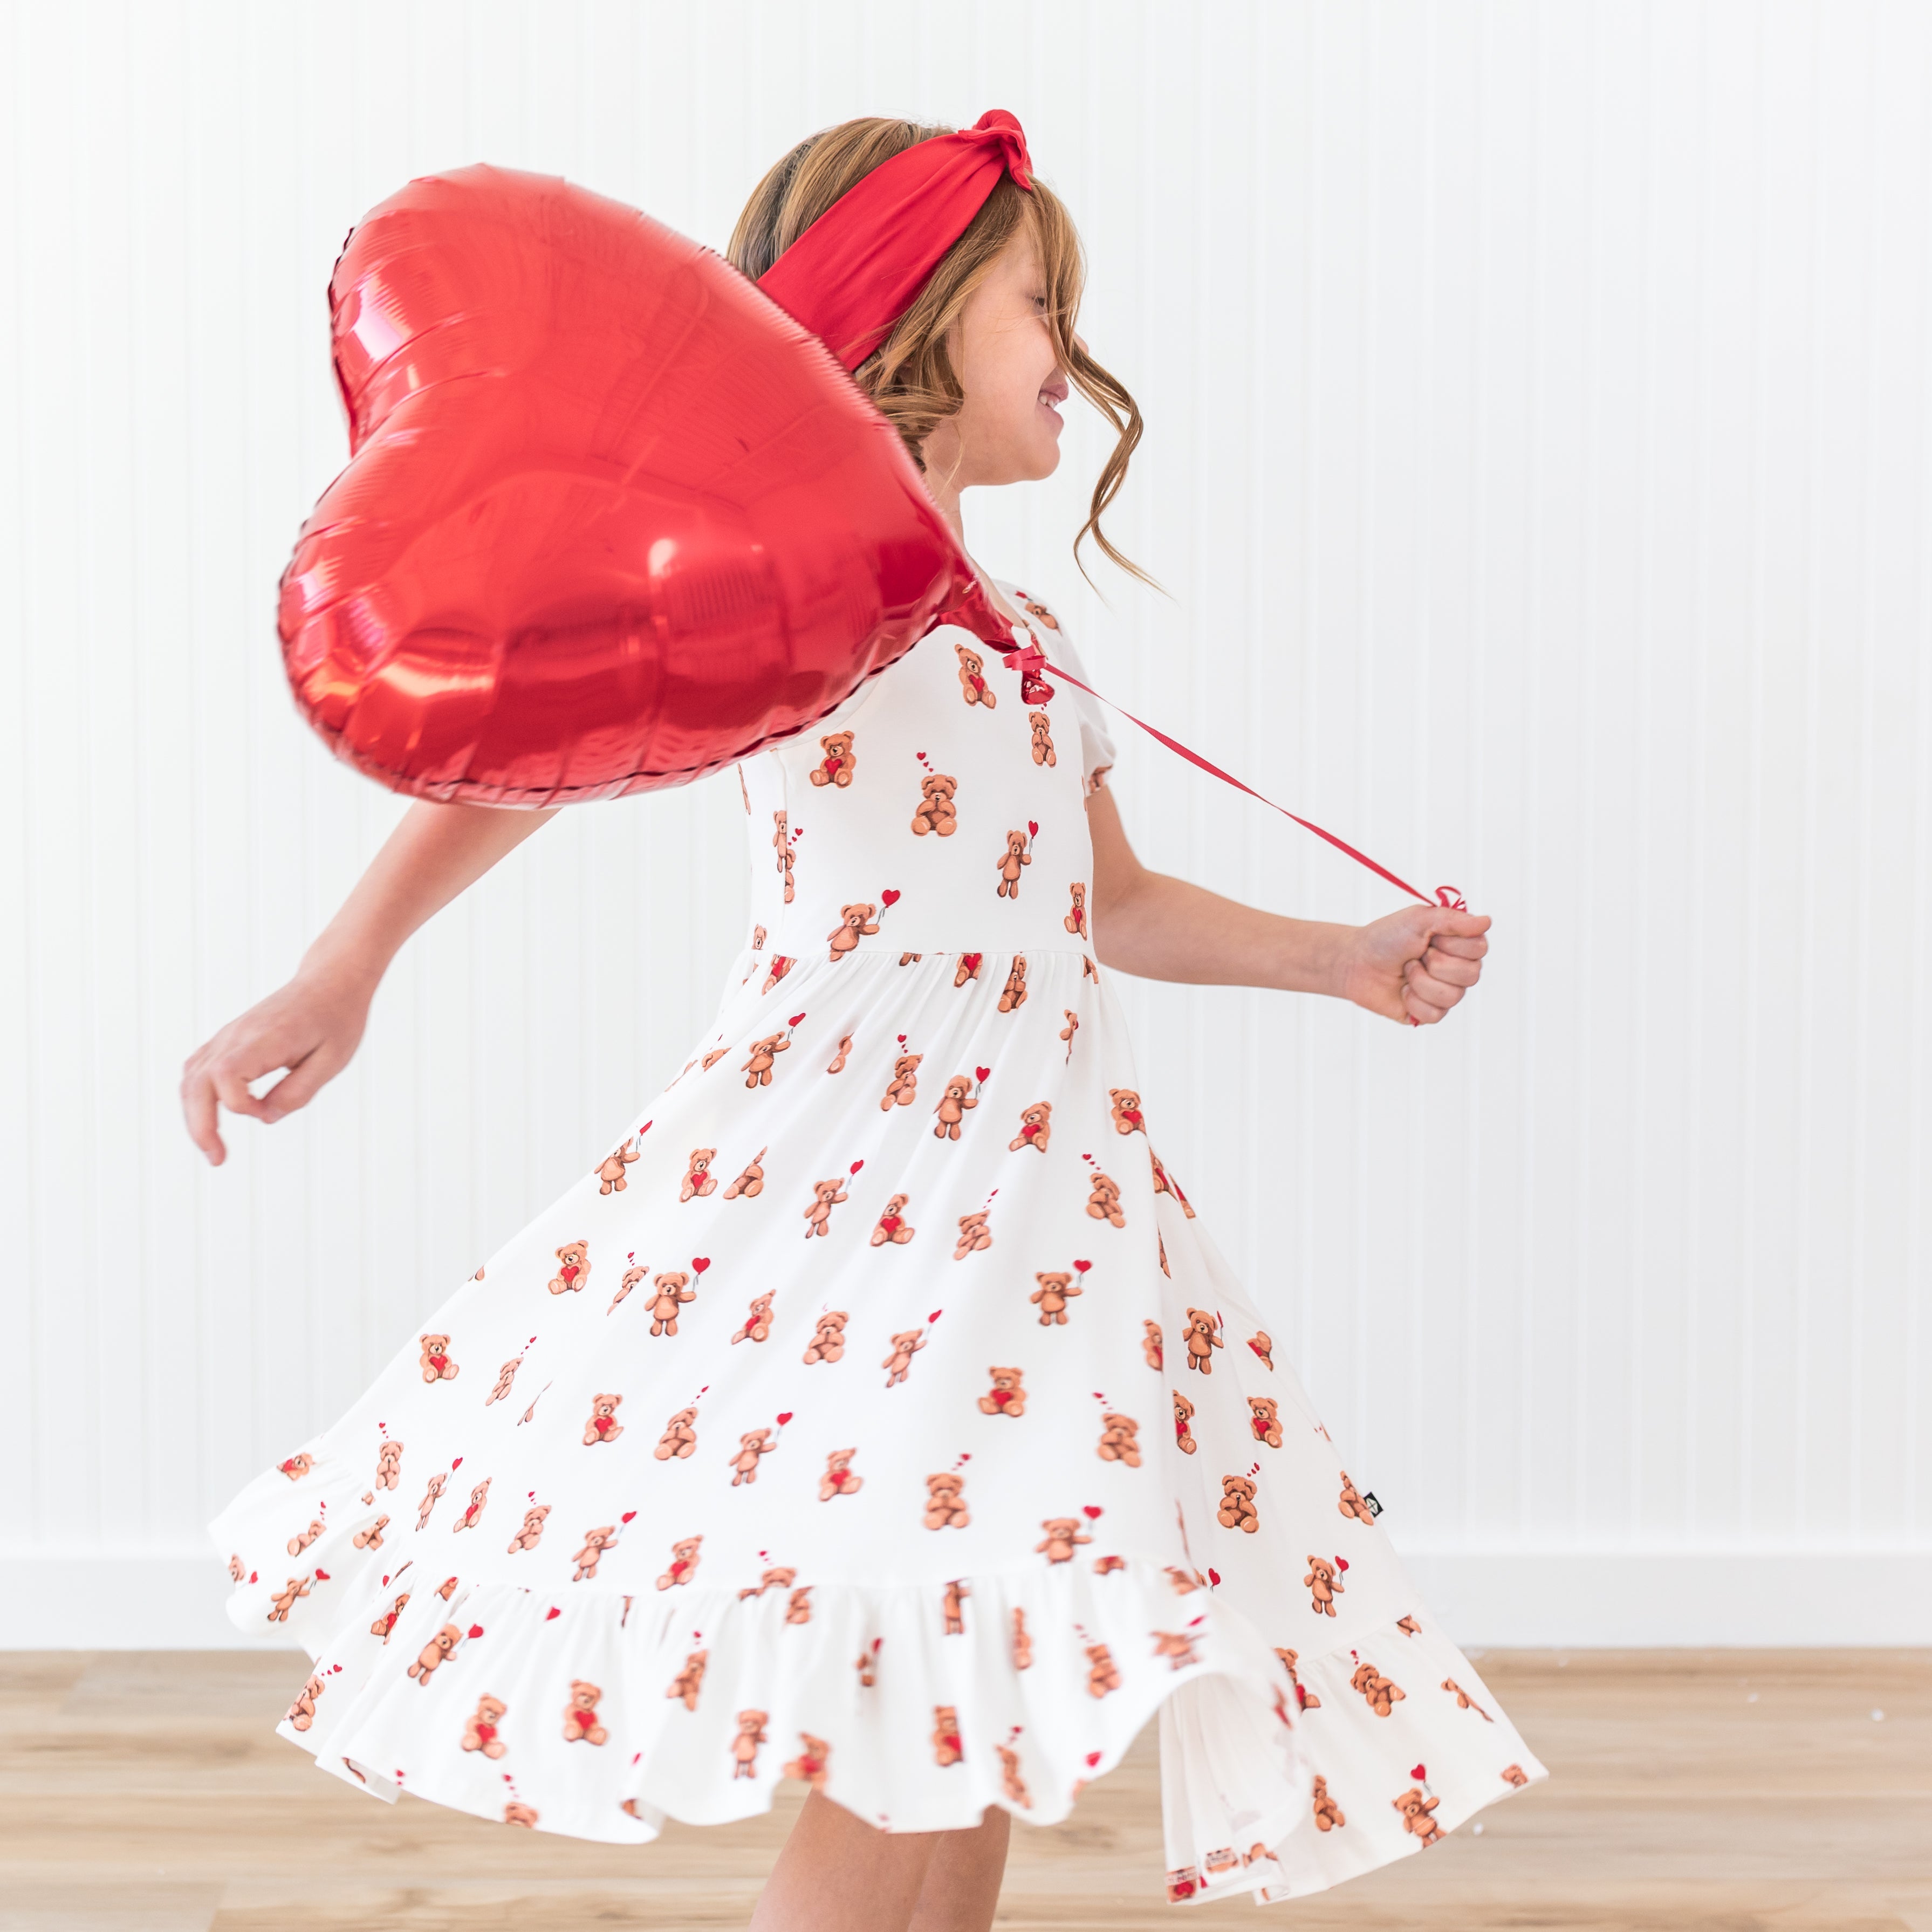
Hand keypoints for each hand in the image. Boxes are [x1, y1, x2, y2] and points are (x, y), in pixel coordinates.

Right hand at [180, 965, 375, 1164]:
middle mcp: (236, 1036)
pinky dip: (197, 1096)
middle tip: (217, 1160)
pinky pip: (198, 1069)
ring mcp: (227, 1036)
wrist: (329, 983)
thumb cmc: (335, 1020)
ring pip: (191, 1078)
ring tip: (213, 1148)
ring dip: (195, 1116)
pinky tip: (209, 1118)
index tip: (267, 1111)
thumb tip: (266, 1118)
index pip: (226, 1075)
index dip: (242, 1105)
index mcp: (264, 1038)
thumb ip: (298, 1092)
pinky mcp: (228, 1039)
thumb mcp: (332, 1061)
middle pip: (196, 1081)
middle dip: (200, 1125)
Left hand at [1338, 905, 1491, 1025]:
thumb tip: (1487, 922)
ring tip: (1407, 970)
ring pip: (1453, 996)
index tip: (1431, 937)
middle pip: (1471, 975)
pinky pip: (1436, 1014)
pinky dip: (1413, 1001)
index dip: (1452, 944)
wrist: (1356, 962)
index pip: (1480, 949)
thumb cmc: (1386, 938)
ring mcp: (1446, 992)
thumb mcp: (1417, 919)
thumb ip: (1453, 920)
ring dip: (1421, 981)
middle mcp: (1458, 969)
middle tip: (1417, 955)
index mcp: (1460, 944)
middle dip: (1436, 963)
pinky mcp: (1430, 1012)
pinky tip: (1403, 991)